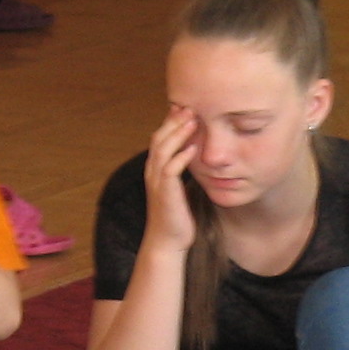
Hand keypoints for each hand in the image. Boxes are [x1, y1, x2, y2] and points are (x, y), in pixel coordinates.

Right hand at [142, 107, 201, 250]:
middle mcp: (153, 173)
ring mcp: (157, 183)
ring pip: (163, 150)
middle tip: (189, 107)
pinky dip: (182, 157)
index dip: (170, 122)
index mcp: (156, 170)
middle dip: (173, 122)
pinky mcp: (165, 194)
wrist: (168, 242)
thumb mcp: (180, 189)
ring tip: (192, 121)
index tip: (185, 109)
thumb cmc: (177, 216)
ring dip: (178, 134)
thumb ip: (183, 173)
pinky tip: (194, 148)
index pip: (160, 139)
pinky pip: (171, 170)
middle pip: (159, 139)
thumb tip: (195, 159)